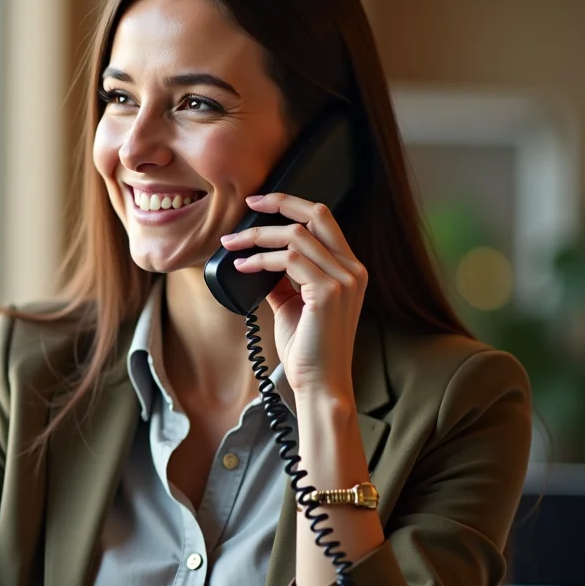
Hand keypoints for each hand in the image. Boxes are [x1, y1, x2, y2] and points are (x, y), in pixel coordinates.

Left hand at [219, 193, 366, 396]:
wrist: (319, 383)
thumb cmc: (307, 348)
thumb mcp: (291, 303)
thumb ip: (281, 278)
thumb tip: (256, 257)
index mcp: (348, 269)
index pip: (324, 220)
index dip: (291, 205)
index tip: (260, 203)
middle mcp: (352, 270)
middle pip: (317, 214)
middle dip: (279, 203)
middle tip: (248, 204)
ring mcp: (344, 280)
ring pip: (296, 236)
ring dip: (256, 237)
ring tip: (231, 245)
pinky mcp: (330, 292)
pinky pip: (288, 260)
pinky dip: (260, 260)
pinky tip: (242, 266)